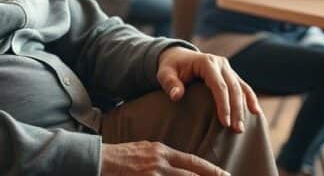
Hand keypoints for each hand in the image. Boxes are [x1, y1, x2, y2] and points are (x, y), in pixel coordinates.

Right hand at [101, 141, 227, 175]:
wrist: (97, 160)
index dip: (211, 170)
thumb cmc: (121, 156)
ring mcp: (151, 175)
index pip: (193, 161)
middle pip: (191, 175)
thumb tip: (181, 166)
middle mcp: (160, 163)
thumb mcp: (146, 150)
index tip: (226, 175)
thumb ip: (164, 158)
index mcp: (162, 152)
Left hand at [156, 47, 261, 133]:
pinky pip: (243, 87)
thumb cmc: (171, 67)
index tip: (224, 123)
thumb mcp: (165, 73)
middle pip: (233, 88)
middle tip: (236, 130)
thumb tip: (177, 96)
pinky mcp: (231, 75)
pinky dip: (250, 99)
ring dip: (244, 107)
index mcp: (207, 62)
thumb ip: (170, 83)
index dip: (223, 104)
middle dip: (236, 110)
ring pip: (241, 88)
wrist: (178, 57)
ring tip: (243, 127)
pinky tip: (256, 113)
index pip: (219, 85)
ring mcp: (228, 68)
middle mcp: (221, 63)